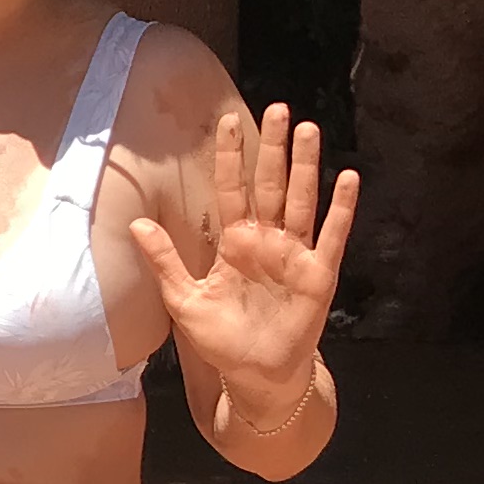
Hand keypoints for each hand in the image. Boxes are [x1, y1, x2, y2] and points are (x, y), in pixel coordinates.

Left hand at [128, 105, 357, 415]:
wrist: (256, 374)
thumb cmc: (222, 338)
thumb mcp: (184, 300)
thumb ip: (164, 260)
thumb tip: (136, 223)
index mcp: (235, 241)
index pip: (231, 189)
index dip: (230, 157)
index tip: (227, 121)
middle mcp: (267, 240)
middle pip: (271, 184)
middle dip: (273, 148)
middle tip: (278, 109)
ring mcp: (295, 254)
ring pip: (302, 200)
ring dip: (305, 166)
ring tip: (307, 130)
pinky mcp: (318, 274)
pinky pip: (332, 235)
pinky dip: (341, 208)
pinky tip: (346, 178)